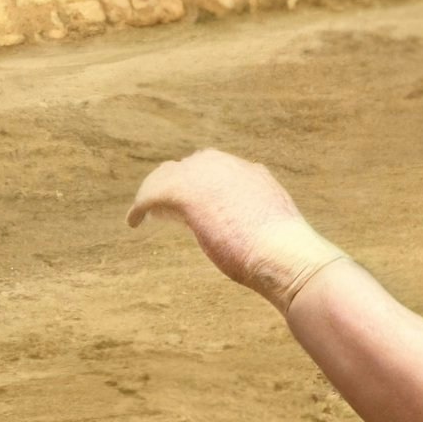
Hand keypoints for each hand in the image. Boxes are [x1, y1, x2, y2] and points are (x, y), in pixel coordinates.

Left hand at [127, 149, 308, 289]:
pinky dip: (140, 207)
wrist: (286, 255)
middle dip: (175, 185)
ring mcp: (204, 176)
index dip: (200, 187)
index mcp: (251, 174)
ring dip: (154, 194)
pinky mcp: (184, 192)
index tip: (194, 205)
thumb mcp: (276, 230)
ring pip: (165, 177)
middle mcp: (226, 166)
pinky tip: (134, 221)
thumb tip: (262, 240)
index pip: (214, 170)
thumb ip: (262, 222)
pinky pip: (151, 195)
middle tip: (165, 208)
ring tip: (144, 212)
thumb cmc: (288, 255)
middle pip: (186, 168)